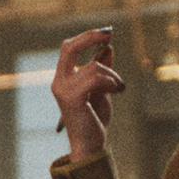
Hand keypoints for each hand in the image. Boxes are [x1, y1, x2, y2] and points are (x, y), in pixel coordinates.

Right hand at [51, 27, 125, 161]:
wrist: (90, 145)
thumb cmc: (93, 120)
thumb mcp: (102, 90)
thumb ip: (103, 70)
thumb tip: (108, 47)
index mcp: (63, 79)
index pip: (69, 49)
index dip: (87, 36)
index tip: (107, 32)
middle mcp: (59, 82)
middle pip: (69, 47)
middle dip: (91, 37)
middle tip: (109, 33)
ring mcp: (63, 90)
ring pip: (94, 66)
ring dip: (112, 75)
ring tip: (120, 87)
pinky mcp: (72, 97)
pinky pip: (96, 77)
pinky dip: (112, 82)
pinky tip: (119, 91)